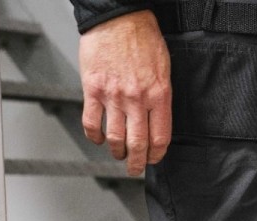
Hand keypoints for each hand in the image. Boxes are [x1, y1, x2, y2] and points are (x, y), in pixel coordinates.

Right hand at [79, 10, 171, 175]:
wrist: (119, 16)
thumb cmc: (143, 39)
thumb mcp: (164, 71)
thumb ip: (161, 99)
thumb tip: (157, 125)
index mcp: (159, 95)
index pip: (160, 138)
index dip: (156, 155)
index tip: (153, 159)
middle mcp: (137, 98)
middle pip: (138, 144)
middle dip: (136, 163)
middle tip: (134, 169)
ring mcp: (113, 95)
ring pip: (115, 138)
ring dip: (117, 152)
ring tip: (118, 155)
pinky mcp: (93, 89)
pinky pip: (92, 123)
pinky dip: (95, 137)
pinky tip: (99, 139)